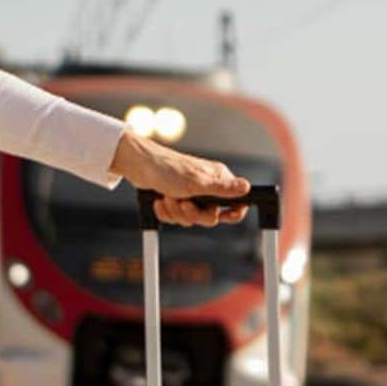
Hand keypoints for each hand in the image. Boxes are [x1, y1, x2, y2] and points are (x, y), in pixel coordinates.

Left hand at [110, 130, 250, 226]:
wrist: (139, 166)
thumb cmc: (168, 169)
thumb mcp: (198, 183)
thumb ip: (223, 189)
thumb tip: (247, 188)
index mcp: (218, 179)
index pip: (236, 202)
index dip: (232, 213)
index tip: (223, 216)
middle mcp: (208, 187)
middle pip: (211, 216)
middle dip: (193, 213)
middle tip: (183, 203)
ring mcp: (192, 194)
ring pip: (192, 218)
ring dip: (177, 212)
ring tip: (168, 198)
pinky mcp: (177, 199)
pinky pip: (177, 217)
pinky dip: (167, 212)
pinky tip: (161, 200)